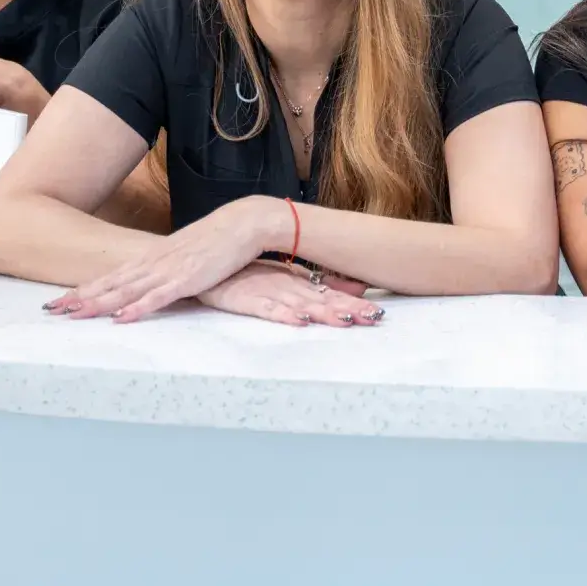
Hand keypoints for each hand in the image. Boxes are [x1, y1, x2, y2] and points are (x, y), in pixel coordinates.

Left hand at [47, 196, 280, 321]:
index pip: (112, 275)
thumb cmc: (219, 238)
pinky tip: (120, 318)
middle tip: (51, 309)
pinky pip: (157, 298)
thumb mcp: (186, 252)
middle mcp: (154, 263)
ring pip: (126, 291)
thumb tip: (156, 278)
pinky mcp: (188, 279)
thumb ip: (169, 265)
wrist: (244, 222)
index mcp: (154, 257)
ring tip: (73, 315)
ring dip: (98, 303)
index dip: (85, 287)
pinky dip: (137, 308)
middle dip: (79, 296)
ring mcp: (169, 270)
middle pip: (110, 282)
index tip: (61, 298)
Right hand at [195, 263, 383, 326]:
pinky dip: (284, 314)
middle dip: (348, 309)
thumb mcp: (288, 279)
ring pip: (301, 304)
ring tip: (345, 320)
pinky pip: (268, 309)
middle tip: (373, 317)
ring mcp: (268, 292)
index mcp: (298, 282)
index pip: (332, 294)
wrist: (207, 265)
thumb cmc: (248, 275)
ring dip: (324, 313)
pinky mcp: (246, 299)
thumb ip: (320, 286)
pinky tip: (299, 320)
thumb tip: (357, 287)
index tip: (379, 313)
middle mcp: (288, 286)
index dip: (354, 303)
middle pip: (323, 301)